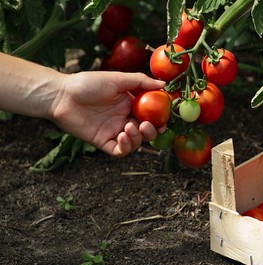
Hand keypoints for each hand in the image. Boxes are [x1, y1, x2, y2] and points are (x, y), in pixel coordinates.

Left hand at [51, 71, 165, 156]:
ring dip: (137, 138)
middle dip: (151, 132)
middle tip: (147, 126)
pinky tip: (121, 136)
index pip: (151, 115)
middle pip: (146, 132)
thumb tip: (164, 84)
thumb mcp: (117, 79)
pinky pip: (119, 151)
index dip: (160, 120)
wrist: (62, 95)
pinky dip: (125, 147)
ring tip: (128, 127)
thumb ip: (141, 82)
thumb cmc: (88, 83)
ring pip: (135, 143)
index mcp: (130, 104)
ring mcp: (114, 131)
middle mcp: (124, 119)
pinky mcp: (103, 141)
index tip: (165, 119)